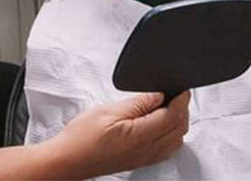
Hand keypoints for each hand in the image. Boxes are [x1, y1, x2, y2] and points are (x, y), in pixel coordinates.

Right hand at [48, 91, 190, 177]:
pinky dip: (171, 137)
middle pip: (178, 129)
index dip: (181, 100)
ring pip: (175, 141)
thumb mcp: (108, 111)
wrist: (68, 160)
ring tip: (171, 108)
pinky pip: (165, 151)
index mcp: (141, 136)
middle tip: (177, 95)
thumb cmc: (81, 138)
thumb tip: (158, 95)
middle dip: (183, 110)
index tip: (182, 89)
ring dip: (178, 124)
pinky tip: (163, 128)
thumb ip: (138, 103)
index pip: (173, 116)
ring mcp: (144, 158)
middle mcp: (146, 150)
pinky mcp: (138, 161)